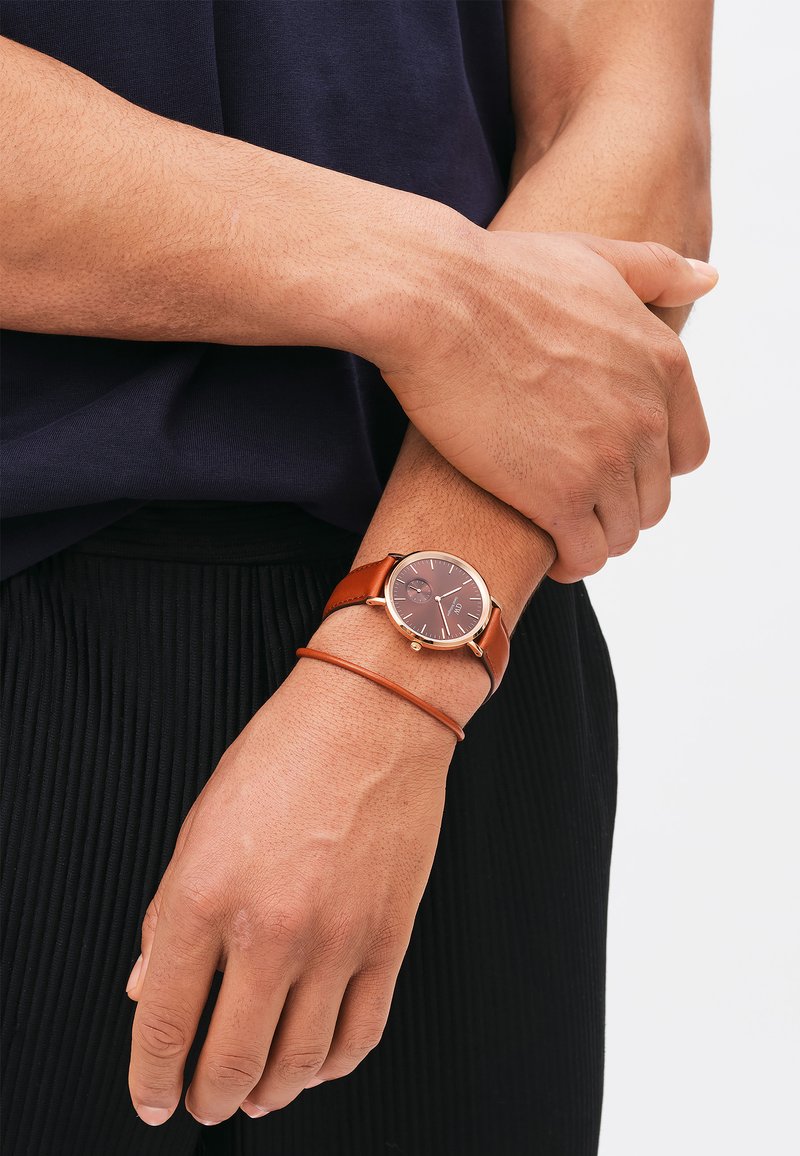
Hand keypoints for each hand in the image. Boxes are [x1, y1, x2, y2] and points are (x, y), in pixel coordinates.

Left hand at [124, 651, 456, 1126]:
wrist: (374, 714)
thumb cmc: (286, 753)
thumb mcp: (201, 823)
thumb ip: (168, 914)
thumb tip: (148, 985)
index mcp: (205, 896)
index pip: (165, 1022)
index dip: (151, 1077)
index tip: (152, 1096)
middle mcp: (270, 929)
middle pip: (231, 1063)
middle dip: (207, 1099)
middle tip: (202, 1101)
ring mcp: (336, 939)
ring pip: (298, 1064)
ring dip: (268, 1096)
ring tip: (256, 1095)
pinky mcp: (390, 937)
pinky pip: (360, 1033)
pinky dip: (331, 1066)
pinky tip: (314, 1065)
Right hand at [372, 224, 716, 582]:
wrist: (438, 302)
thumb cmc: (500, 276)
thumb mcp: (594, 256)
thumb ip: (657, 271)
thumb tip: (709, 278)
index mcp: (665, 364)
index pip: (687, 450)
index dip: (650, 468)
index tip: (609, 469)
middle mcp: (648, 418)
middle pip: (653, 498)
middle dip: (617, 507)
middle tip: (573, 505)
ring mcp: (606, 462)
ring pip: (622, 533)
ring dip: (594, 538)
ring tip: (557, 532)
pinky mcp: (559, 498)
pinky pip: (586, 556)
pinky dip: (571, 562)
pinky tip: (547, 555)